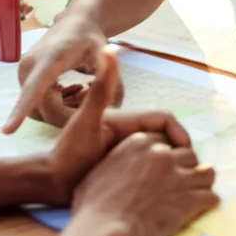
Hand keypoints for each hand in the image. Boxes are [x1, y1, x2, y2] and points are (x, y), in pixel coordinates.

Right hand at [4, 16, 108, 132]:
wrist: (74, 23)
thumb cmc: (90, 38)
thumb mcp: (103, 53)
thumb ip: (110, 75)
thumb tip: (117, 100)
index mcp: (49, 59)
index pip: (34, 88)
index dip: (21, 110)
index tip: (7, 130)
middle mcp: (29, 67)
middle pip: (43, 108)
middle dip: (67, 113)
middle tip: (89, 95)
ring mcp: (23, 73)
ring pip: (40, 109)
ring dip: (62, 108)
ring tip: (81, 88)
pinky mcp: (23, 79)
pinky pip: (37, 104)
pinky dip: (56, 103)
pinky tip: (71, 89)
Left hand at [44, 48, 192, 203]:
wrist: (50, 182)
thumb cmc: (67, 154)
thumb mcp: (87, 121)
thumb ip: (101, 88)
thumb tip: (108, 47)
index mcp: (126, 118)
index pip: (164, 119)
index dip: (179, 134)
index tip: (184, 158)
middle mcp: (129, 130)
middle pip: (164, 136)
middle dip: (176, 152)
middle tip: (180, 177)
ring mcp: (126, 146)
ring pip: (158, 150)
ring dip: (167, 163)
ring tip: (169, 184)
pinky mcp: (124, 162)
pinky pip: (149, 164)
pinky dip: (156, 172)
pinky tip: (154, 188)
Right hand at [70, 132, 217, 235]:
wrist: (103, 230)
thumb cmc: (93, 206)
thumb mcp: (99, 170)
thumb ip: (117, 160)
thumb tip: (121, 165)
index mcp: (140, 142)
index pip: (166, 140)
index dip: (167, 155)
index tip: (165, 168)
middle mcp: (162, 154)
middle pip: (188, 154)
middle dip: (186, 168)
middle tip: (181, 183)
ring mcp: (178, 175)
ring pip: (206, 171)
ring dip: (202, 182)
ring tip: (197, 192)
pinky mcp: (189, 198)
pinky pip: (211, 196)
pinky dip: (207, 203)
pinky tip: (200, 209)